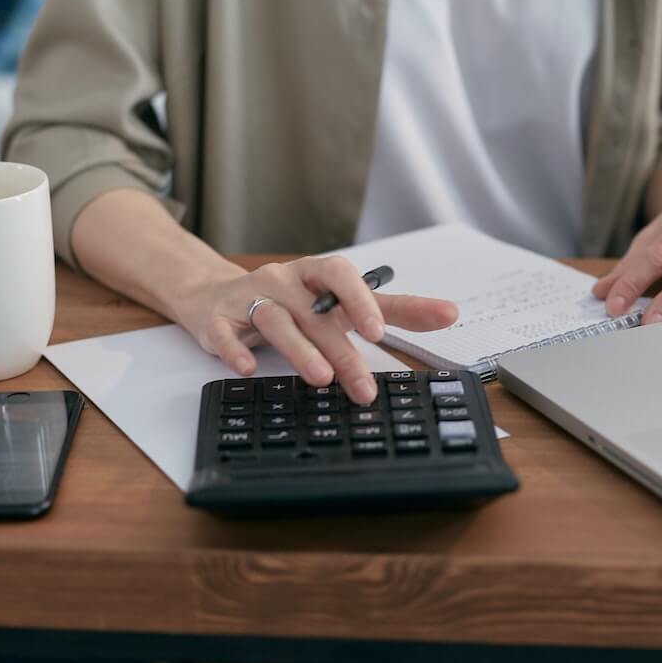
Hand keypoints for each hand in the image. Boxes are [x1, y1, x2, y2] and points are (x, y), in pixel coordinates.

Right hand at [176, 256, 457, 403]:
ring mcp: (248, 299)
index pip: (342, 276)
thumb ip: (392, 309)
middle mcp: (283, 282)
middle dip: (341, 351)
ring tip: (320, 378)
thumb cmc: (289, 301)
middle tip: (363, 388)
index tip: (381, 331)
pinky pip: (223, 333)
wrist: (212, 295)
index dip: (361, 300)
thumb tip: (449, 313)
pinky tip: (248, 369)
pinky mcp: (216, 320)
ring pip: (274, 319)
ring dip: (298, 349)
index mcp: (315, 275)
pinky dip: (234, 349)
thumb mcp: (338, 302)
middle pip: (314, 313)